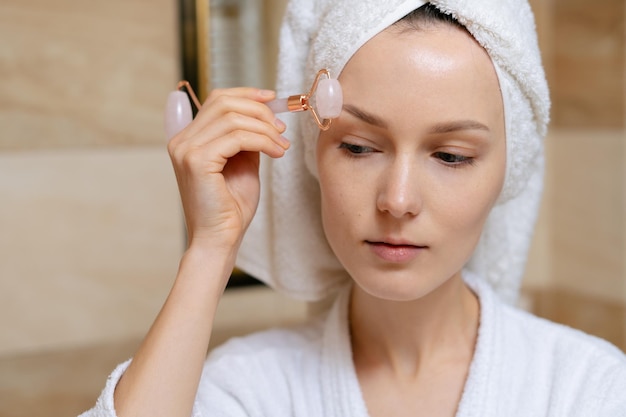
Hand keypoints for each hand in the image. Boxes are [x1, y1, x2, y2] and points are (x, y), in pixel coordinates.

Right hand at [167, 87, 288, 252]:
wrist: (220, 239)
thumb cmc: (230, 208)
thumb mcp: (242, 163)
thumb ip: (246, 138)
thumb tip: (264, 116)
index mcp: (189, 139)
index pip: (216, 100)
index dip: (246, 94)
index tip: (273, 99)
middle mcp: (182, 141)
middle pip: (224, 103)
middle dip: (259, 111)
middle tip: (281, 129)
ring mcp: (186, 150)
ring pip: (233, 118)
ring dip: (265, 128)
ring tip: (282, 144)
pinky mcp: (197, 162)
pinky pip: (237, 137)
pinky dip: (263, 141)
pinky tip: (276, 153)